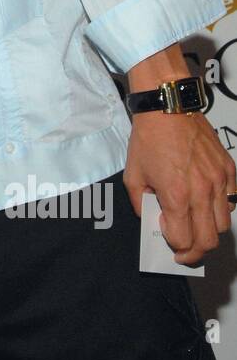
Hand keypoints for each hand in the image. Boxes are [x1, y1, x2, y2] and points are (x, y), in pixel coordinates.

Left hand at [124, 111, 236, 264]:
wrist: (167, 108)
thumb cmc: (148, 140)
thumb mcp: (132, 176)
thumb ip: (141, 204)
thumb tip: (153, 219)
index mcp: (177, 195)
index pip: (184, 240)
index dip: (175, 246)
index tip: (168, 240)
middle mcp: (202, 191)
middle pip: (209, 240)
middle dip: (195, 251)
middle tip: (184, 249)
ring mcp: (219, 180)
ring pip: (224, 224)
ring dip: (209, 230)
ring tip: (196, 223)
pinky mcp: (228, 169)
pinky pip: (232, 201)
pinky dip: (221, 209)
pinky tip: (206, 202)